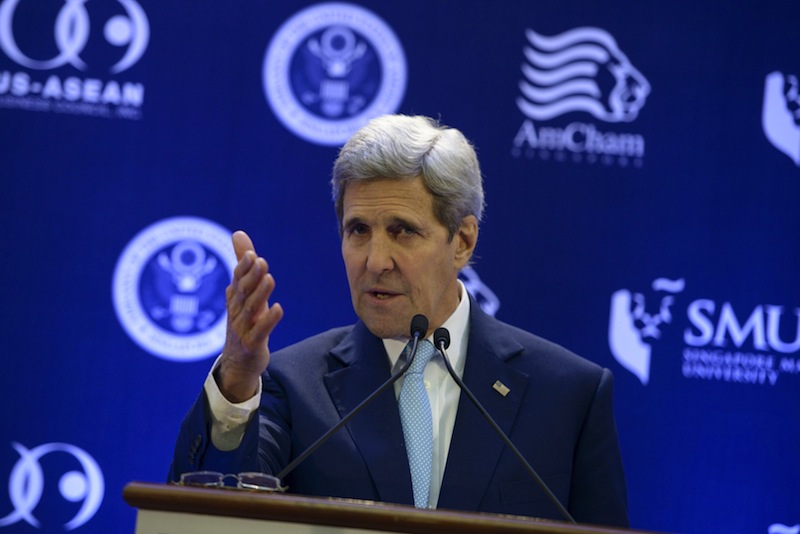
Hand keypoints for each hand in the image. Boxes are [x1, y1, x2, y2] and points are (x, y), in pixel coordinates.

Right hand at [216, 230, 283, 401]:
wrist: (238, 361)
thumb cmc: (244, 320)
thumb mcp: (244, 292)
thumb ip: (243, 263)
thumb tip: (238, 233)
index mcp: (235, 297)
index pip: (237, 279)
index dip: (243, 268)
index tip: (252, 255)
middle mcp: (237, 310)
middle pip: (243, 292)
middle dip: (251, 277)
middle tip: (261, 261)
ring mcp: (243, 328)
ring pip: (251, 309)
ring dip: (260, 294)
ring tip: (270, 279)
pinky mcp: (252, 343)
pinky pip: (260, 331)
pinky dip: (268, 320)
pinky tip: (278, 309)